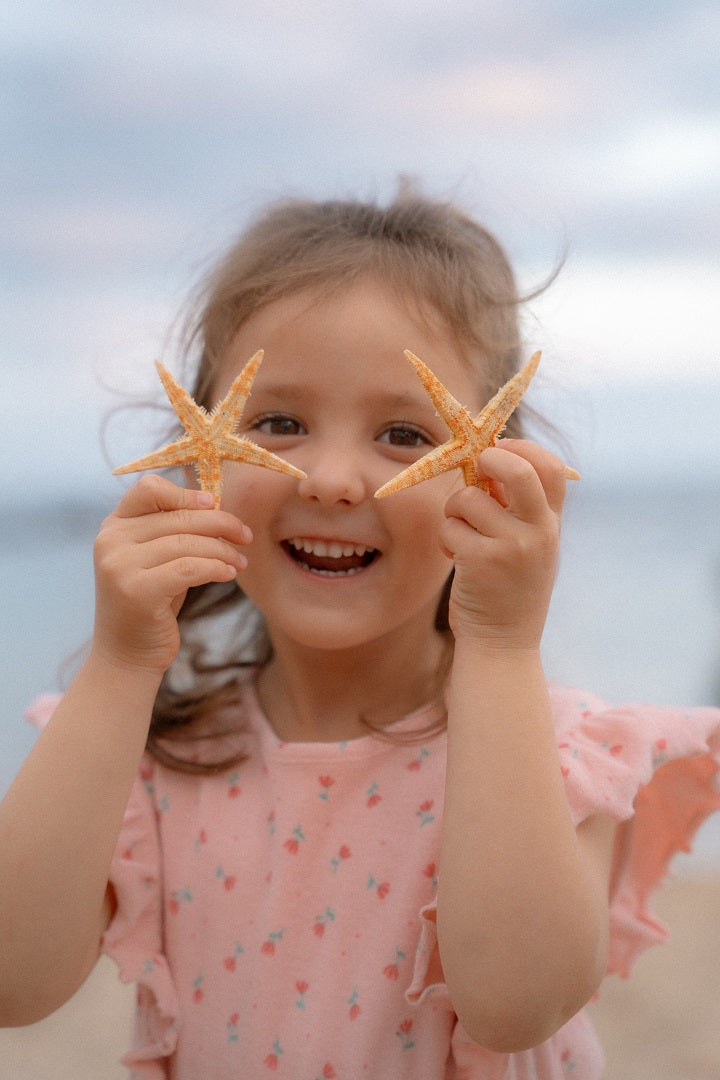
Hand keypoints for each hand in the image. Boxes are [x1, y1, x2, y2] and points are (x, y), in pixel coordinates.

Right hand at [91, 475, 251, 674]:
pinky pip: (190, 568)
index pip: (149, 489)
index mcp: (114, 526)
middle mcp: (111, 541)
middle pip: (178, 517)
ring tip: (240, 561)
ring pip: (188, 543)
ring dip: (224, 550)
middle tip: (245, 536)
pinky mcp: (137, 591)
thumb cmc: (151, 602)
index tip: (214, 504)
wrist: (127, 654)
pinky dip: (217, 567)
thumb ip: (173, 532)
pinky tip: (229, 573)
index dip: (186, 494)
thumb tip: (218, 507)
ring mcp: (120, 566)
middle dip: (221, 524)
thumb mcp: (156, 559)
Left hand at [439, 440, 566, 648]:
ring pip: (468, 499)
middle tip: (475, 468)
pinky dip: (445, 540)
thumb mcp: (527, 547)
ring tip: (462, 537)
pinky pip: (449, 527)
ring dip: (454, 513)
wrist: (504, 644)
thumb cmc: (507, 589)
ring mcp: (513, 547)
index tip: (498, 449)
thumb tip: (484, 460)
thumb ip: (516, 509)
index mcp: (551, 524)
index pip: (551, 468)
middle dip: (488, 459)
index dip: (522, 449)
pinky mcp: (482, 561)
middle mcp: (539, 532)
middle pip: (517, 470)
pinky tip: (457, 559)